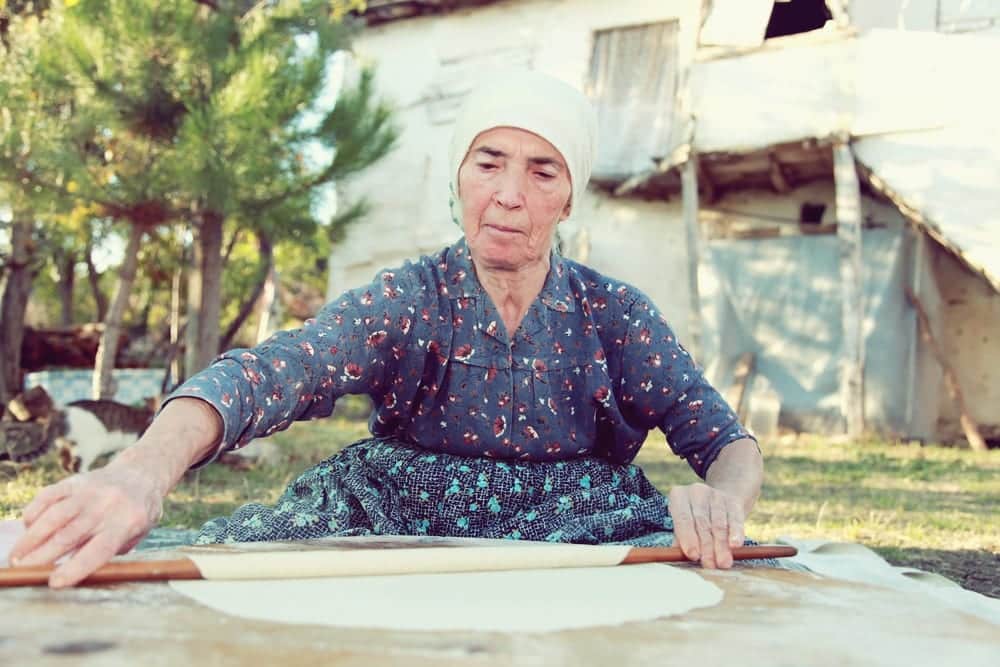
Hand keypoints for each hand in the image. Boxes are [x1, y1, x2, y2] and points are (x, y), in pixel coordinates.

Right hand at [10, 460, 163, 587]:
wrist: (141, 472)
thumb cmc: (137, 513)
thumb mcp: (135, 535)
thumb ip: (109, 552)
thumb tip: (75, 572)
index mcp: (127, 523)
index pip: (99, 550)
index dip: (75, 568)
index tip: (54, 582)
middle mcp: (106, 506)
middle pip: (69, 535)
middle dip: (42, 557)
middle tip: (23, 572)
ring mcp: (89, 492)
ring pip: (54, 516)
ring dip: (31, 538)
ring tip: (16, 556)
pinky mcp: (74, 481)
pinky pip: (48, 496)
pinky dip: (33, 513)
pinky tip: (27, 528)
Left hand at [668, 482, 745, 568]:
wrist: (717, 501)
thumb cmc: (693, 518)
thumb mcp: (683, 525)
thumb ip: (681, 540)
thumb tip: (679, 556)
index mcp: (679, 496)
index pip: (683, 518)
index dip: (688, 538)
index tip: (693, 556)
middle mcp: (697, 492)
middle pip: (702, 523)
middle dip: (706, 546)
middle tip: (709, 565)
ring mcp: (716, 495)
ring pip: (719, 524)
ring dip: (721, 545)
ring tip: (723, 563)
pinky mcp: (733, 501)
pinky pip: (735, 519)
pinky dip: (736, 533)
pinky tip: (736, 545)